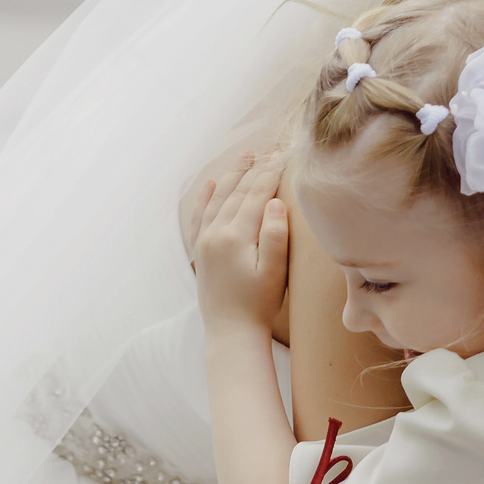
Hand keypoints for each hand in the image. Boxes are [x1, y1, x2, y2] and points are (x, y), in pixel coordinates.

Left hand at [193, 152, 289, 335]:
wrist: (230, 333)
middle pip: (237, 192)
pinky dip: (205, 198)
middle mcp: (216, 233)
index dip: (271, 174)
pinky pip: (200, 216)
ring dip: (232, 176)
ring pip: (219, 199)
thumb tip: (275, 202)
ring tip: (244, 157)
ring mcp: (205, 241)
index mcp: (236, 236)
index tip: (283, 156)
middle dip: (254, 169)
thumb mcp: (274, 272)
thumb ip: (274, 235)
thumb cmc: (258, 305)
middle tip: (268, 150)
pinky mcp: (200, 252)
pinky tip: (211, 184)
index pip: (256, 195)